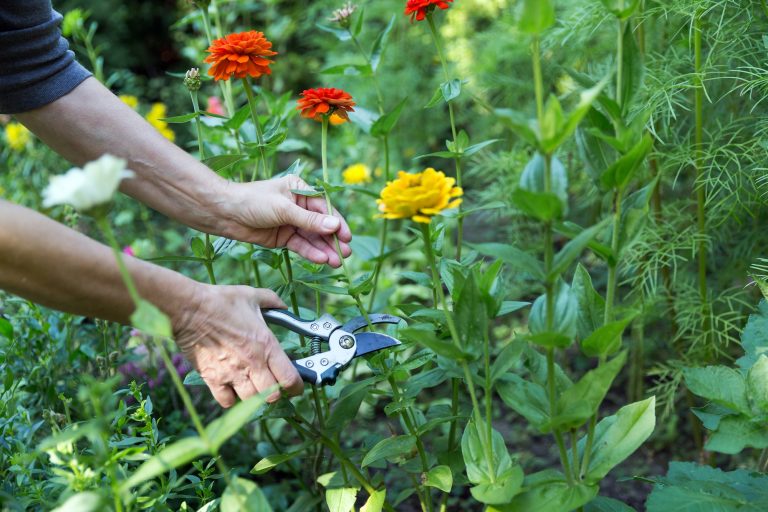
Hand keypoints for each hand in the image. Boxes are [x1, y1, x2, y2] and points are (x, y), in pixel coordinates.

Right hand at [173, 283, 302, 406]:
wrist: (188, 308)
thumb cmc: (220, 301)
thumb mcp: (252, 296)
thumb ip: (273, 302)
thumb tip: (283, 306)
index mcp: (266, 344)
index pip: (290, 379)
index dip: (297, 387)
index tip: (296, 387)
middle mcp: (252, 363)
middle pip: (272, 396)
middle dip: (276, 393)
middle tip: (273, 385)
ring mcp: (231, 373)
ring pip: (251, 401)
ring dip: (254, 396)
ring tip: (251, 385)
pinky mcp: (212, 379)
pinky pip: (227, 401)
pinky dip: (231, 398)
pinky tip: (231, 387)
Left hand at [217, 176, 351, 266]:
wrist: (224, 214)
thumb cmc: (253, 201)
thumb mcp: (284, 209)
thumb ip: (309, 220)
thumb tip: (335, 226)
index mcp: (300, 190)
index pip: (324, 207)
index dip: (336, 222)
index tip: (347, 237)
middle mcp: (298, 206)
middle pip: (321, 225)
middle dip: (332, 240)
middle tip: (345, 254)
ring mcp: (291, 223)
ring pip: (312, 238)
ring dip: (324, 249)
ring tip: (336, 261)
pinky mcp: (283, 238)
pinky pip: (300, 246)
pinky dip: (310, 253)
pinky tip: (321, 260)